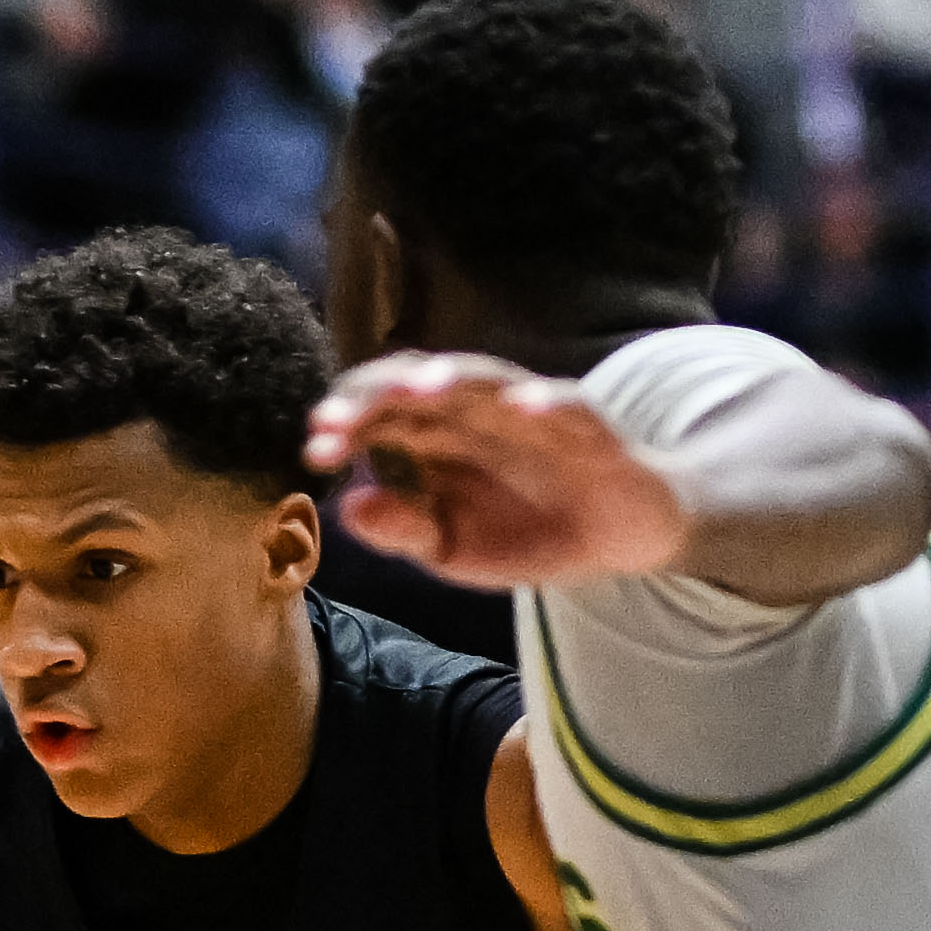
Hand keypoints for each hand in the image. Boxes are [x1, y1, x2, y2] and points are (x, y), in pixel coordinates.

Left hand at [307, 353, 691, 586]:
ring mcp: (531, 414)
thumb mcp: (453, 549)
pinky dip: (547, 403)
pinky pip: (569, 407)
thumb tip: (347, 508)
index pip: (381, 414)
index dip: (347, 424)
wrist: (616, 538)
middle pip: (420, 386)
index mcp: (438, 437)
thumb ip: (403, 530)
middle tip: (339, 418)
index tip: (315, 450)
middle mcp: (477, 412)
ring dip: (453, 381)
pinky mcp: (589, 428)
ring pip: (487, 381)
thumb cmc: (526, 530)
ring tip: (418, 391)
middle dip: (378, 396)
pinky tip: (523, 409)